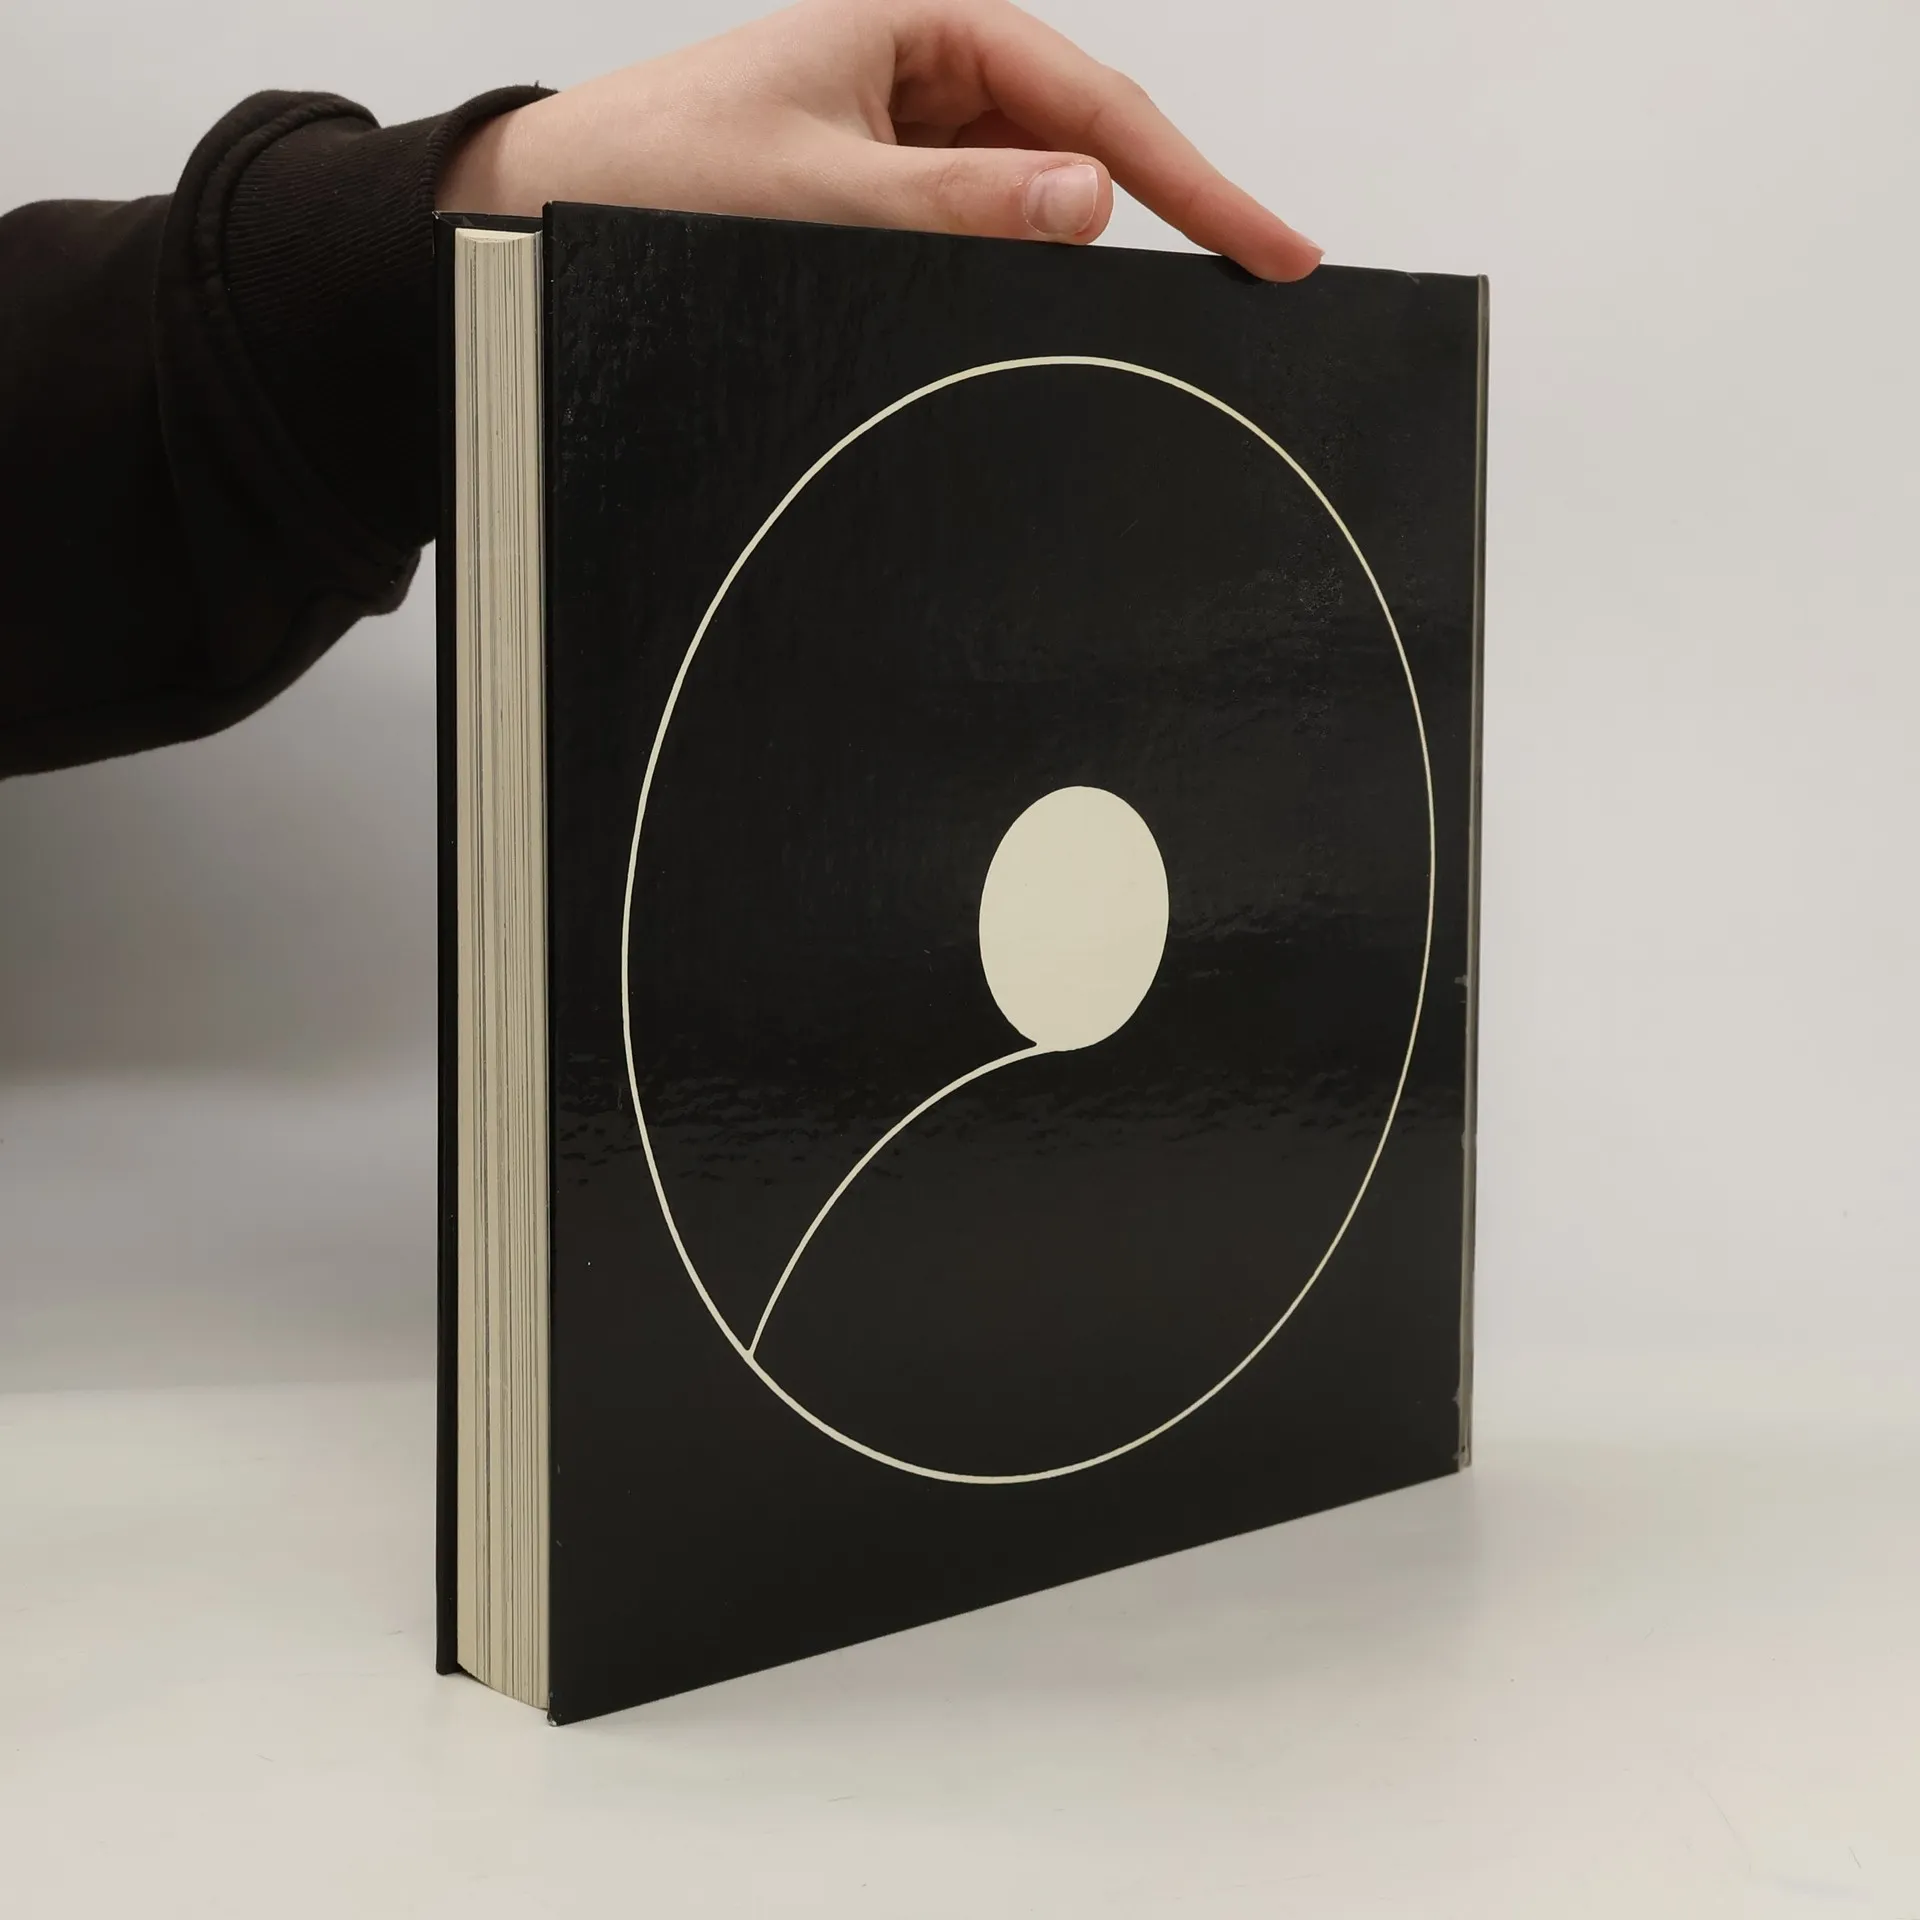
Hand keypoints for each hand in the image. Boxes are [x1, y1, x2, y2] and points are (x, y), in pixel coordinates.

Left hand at [437, 0, 1320, 280]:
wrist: (550, 210)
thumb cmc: (653, 171)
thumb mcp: (821, 191)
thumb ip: (959, 203)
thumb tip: (1086, 203)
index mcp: (916, 22)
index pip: (1091, 102)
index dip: (1194, 176)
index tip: (1270, 240)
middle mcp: (919, 66)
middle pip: (1083, 136)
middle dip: (1170, 202)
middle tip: (1260, 270)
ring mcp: (907, 128)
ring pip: (1036, 187)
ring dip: (1083, 244)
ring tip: (1165, 291)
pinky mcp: (884, 187)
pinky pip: (981, 223)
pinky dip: (1018, 264)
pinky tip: (1043, 298)